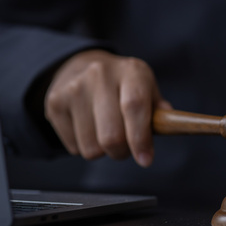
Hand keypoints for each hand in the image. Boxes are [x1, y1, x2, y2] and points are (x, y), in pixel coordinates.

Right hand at [44, 50, 170, 166]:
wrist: (82, 65)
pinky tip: (88, 126)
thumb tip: (170, 127)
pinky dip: (84, 145)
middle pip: (111, 135)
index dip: (140, 138)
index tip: (146, 160)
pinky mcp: (55, 103)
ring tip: (107, 132)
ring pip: (91, 147)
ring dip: (103, 151)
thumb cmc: (124, 84)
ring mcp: (74, 88)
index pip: (134, 107)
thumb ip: (160, 110)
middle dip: (123, 152)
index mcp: (131, 71)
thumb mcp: (147, 87)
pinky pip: (74, 147)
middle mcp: (100, 75)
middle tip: (127, 148)